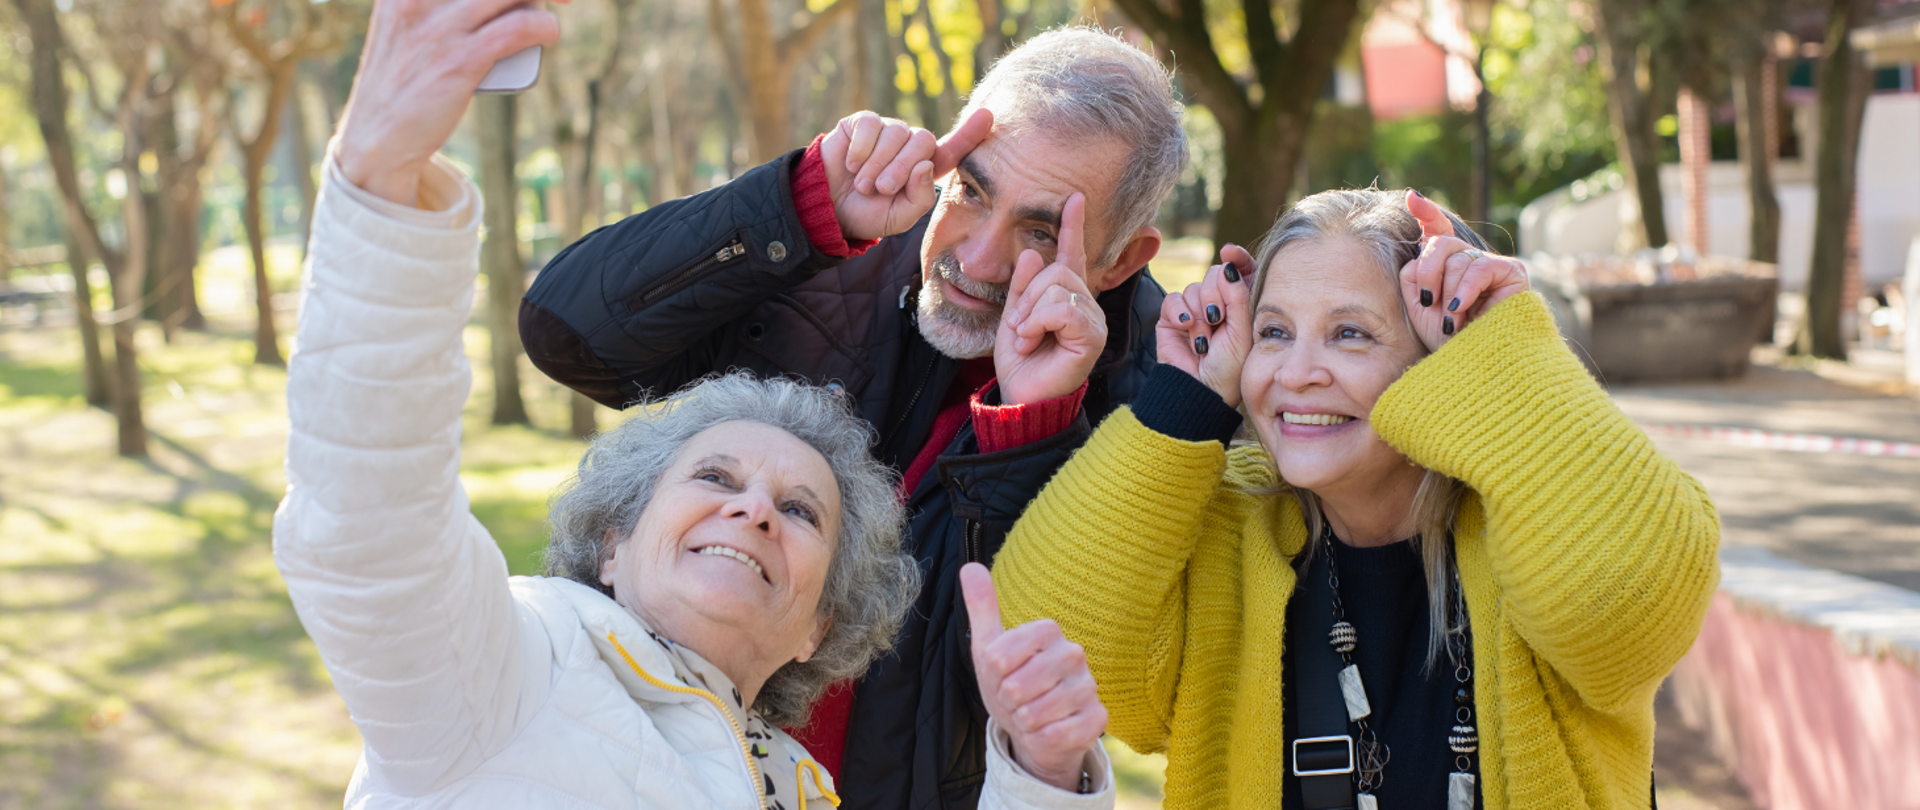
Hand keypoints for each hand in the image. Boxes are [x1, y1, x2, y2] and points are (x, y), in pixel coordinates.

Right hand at [335, 0, 563, 207]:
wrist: (378, 138)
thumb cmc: (403, 81)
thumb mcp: (406, 27)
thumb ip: (439, 6)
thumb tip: (504, 0)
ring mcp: (438, 28)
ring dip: (540, 1)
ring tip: (548, 15)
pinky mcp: (460, 60)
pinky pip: (519, 28)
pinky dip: (544, 27)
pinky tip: (549, 33)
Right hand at [821, 108, 992, 241]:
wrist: (828, 208)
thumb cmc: (867, 214)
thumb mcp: (899, 217)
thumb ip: (920, 198)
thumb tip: (926, 164)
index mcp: (925, 169)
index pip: (953, 149)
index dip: (970, 133)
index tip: (987, 115)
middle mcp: (910, 146)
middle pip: (923, 141)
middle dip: (902, 168)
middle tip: (882, 189)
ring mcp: (888, 131)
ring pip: (896, 134)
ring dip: (878, 164)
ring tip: (863, 184)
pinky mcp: (863, 123)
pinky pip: (871, 125)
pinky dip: (861, 149)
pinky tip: (852, 164)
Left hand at [961, 563, 1105, 791]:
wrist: (1035, 729)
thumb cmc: (1012, 684)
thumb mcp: (989, 648)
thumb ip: (982, 607)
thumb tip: (970, 567)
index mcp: (1048, 631)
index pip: (999, 656)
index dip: (993, 675)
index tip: (1001, 676)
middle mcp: (1074, 654)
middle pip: (1016, 686)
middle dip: (1006, 701)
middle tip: (1015, 700)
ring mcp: (1089, 686)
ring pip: (1036, 713)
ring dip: (1024, 722)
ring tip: (1030, 716)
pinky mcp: (1098, 718)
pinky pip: (1057, 734)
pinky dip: (1041, 739)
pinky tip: (1046, 731)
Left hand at [995, 193, 1105, 405]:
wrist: (1021, 395)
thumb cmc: (1021, 361)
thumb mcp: (1014, 315)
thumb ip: (1022, 285)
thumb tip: (1030, 252)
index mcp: (1066, 297)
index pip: (1072, 255)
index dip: (1072, 226)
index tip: (1074, 198)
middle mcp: (1085, 304)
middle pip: (1057, 270)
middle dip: (1028, 295)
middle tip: (1019, 326)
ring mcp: (1092, 319)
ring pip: (1058, 287)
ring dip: (1030, 312)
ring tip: (1026, 337)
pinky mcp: (1092, 336)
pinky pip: (1063, 308)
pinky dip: (1038, 322)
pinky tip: (1033, 341)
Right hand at [1156, 244, 1255, 407]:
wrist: (1200, 389)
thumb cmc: (1228, 367)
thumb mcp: (1242, 330)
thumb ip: (1238, 295)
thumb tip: (1228, 264)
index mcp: (1241, 305)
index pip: (1240, 271)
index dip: (1236, 259)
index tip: (1230, 252)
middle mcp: (1218, 305)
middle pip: (1214, 275)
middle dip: (1215, 295)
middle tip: (1217, 319)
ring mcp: (1194, 310)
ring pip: (1193, 288)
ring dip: (1198, 314)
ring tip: (1203, 339)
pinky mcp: (1172, 318)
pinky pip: (1173, 299)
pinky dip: (1180, 313)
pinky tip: (1186, 329)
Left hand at [1400, 190, 1529, 351]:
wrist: (1473, 365)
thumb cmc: (1446, 340)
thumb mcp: (1419, 304)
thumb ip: (1415, 272)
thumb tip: (1424, 241)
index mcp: (1446, 267)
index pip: (1438, 231)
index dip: (1427, 213)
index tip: (1411, 198)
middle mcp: (1469, 261)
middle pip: (1440, 242)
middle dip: (1428, 272)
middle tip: (1429, 302)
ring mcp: (1491, 264)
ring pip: (1457, 258)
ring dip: (1447, 292)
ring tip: (1452, 320)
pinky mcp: (1512, 272)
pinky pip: (1479, 267)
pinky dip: (1465, 289)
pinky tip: (1461, 309)